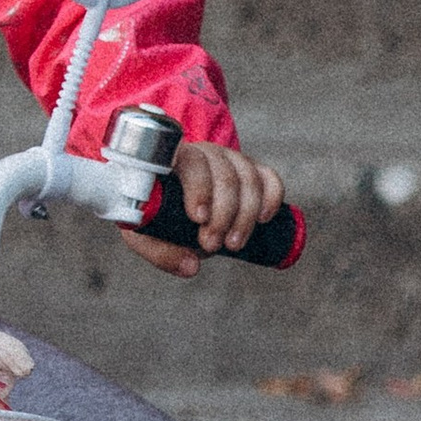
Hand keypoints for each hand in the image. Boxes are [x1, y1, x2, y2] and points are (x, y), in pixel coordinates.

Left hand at [124, 136, 283, 277]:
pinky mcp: (253, 170)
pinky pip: (269, 177)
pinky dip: (271, 197)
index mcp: (175, 159)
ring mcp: (231, 159)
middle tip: (211, 245)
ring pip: (249, 178)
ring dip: (245, 215)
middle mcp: (205, 154)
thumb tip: (191, 267)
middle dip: (222, 215)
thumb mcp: (149, 233)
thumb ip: (163, 252)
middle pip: (224, 175)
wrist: (178, 204)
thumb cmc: (160, 214)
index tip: (198, 218)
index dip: (198, 188)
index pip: (191, 162)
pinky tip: (265, 219)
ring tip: (233, 244)